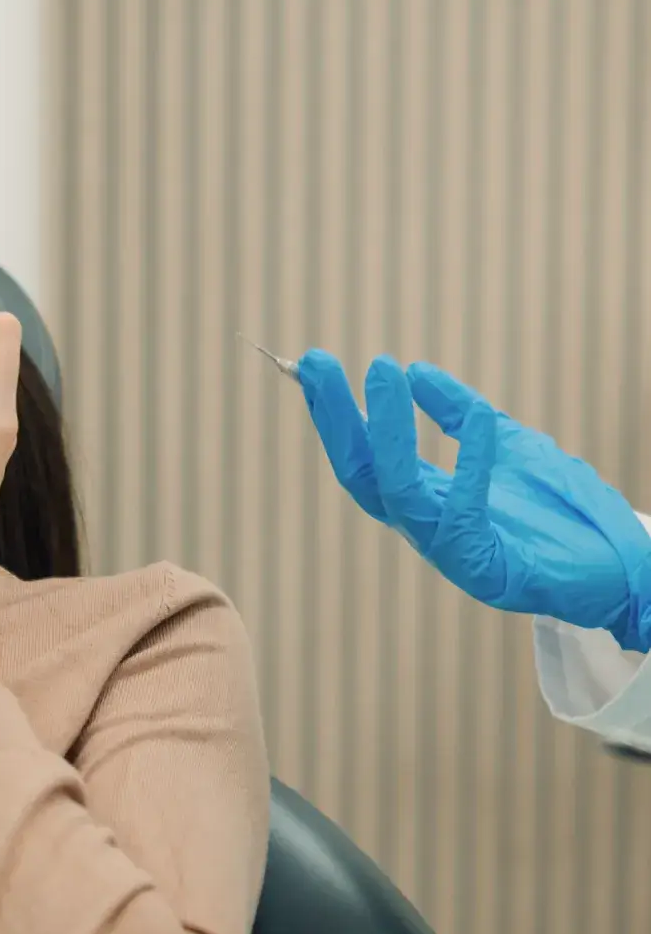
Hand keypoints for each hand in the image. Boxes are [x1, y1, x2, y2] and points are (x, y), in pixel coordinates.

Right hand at [297, 348, 650, 651]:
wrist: (623, 569)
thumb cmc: (566, 513)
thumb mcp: (508, 444)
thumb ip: (458, 413)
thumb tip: (414, 369)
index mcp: (424, 501)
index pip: (364, 456)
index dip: (337, 412)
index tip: (314, 365)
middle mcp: (424, 527)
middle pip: (361, 474)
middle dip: (336, 419)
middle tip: (316, 364)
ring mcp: (450, 550)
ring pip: (398, 491)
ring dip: (387, 429)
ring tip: (382, 370)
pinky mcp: (484, 570)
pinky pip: (464, 510)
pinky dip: (469, 460)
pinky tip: (476, 415)